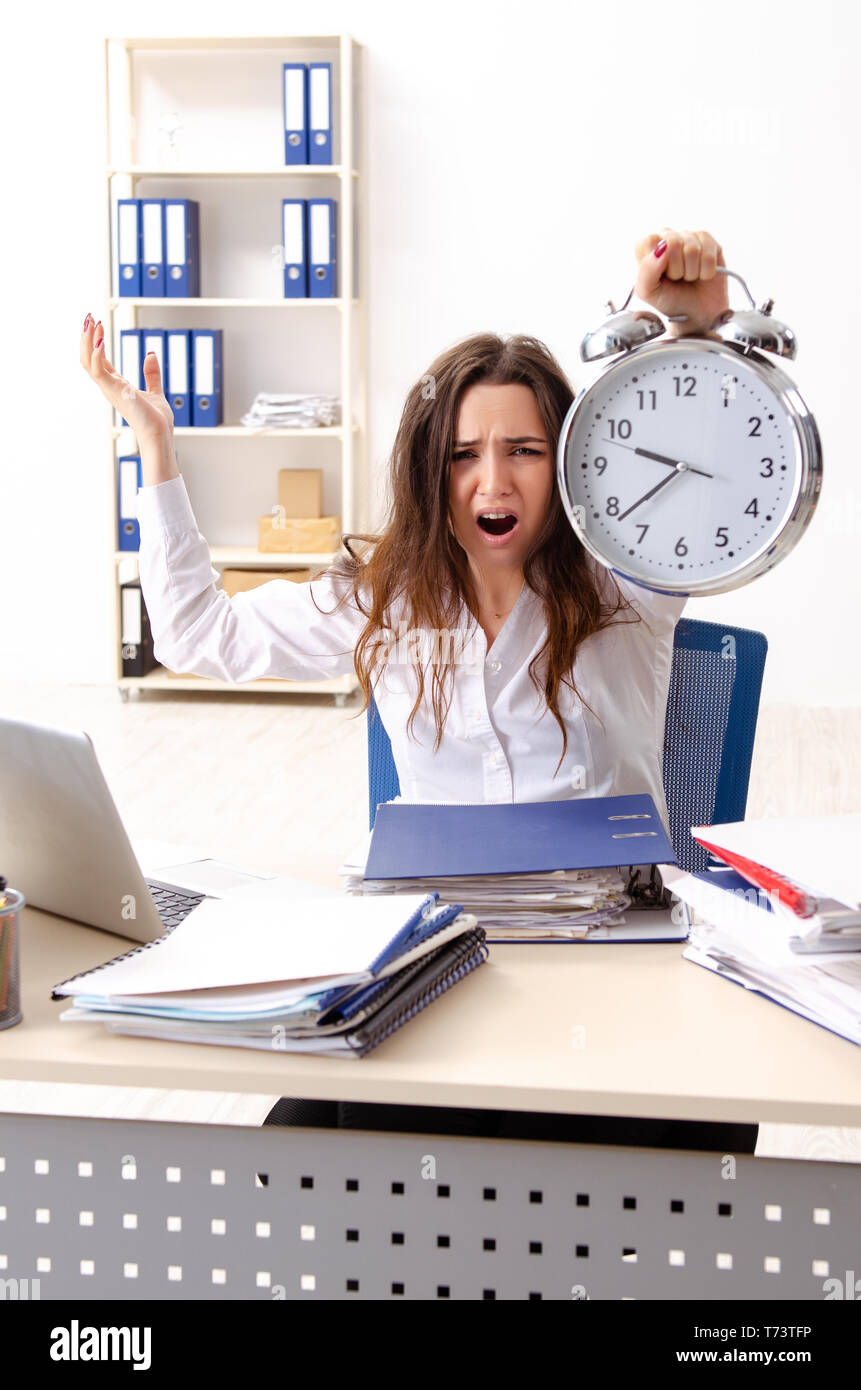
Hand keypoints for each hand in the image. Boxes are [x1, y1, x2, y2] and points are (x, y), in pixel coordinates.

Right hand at [80, 314, 174, 444]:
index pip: (98, 360)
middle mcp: (109, 386)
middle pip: (88, 358)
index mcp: (116, 385)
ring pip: (88, 361)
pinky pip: (97, 370)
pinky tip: (101, 339)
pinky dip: (97, 353)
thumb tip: (151, 354)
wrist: (159, 434)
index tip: (95, 322)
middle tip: (88, 316)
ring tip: (91, 321)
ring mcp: (109, 389)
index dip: (95, 341)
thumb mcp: (155, 391)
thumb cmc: (157, 420)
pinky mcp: (114, 391)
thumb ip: (151, 374)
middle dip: (86, 337)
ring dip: (88, 341)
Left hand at [633, 228, 728, 335]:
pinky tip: (702, 275)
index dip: (657, 261)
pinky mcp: (709, 242)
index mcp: (648, 247)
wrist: (696, 315)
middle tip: (676, 279)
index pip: (650, 240)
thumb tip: (662, 249)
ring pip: (692, 248)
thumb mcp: (648, 292)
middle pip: (673, 242)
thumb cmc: (670, 301)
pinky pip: (709, 253)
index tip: (661, 276)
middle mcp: (668, 238)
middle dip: (676, 269)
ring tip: (688, 278)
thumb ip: (646, 270)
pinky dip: (706, 271)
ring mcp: (690, 237)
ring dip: (691, 272)